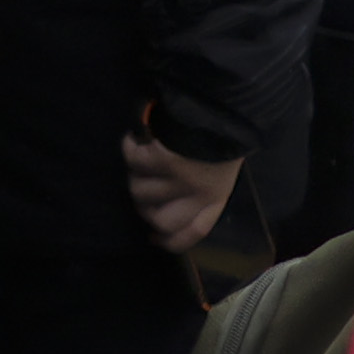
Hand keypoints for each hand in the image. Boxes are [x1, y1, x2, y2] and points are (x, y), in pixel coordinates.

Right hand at [125, 130, 244, 251]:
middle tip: (142, 189)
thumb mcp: (221, 173)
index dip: (169, 240)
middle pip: (158, 219)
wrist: (223, 114)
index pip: (191, 233)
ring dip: (134, 175)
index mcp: (216, 199)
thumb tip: (169, 203)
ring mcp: (178, 179)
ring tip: (139, 158)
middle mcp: (197, 195)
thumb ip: (202, 192)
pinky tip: (135, 138)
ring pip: (139, 191)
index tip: (154, 237)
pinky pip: (132, 160)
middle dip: (144, 208)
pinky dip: (129, 148)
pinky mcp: (161, 160)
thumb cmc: (224, 142)